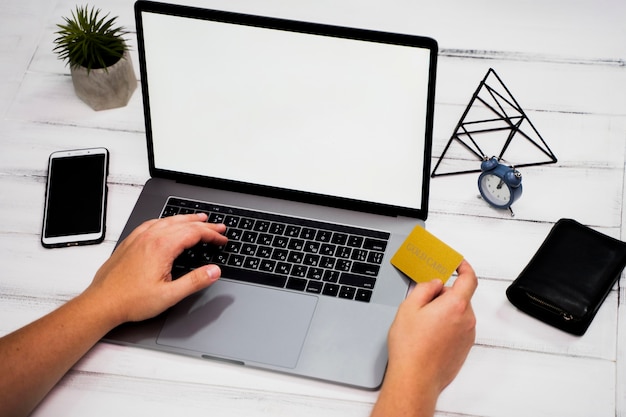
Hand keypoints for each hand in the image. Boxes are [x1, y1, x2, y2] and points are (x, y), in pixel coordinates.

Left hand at [83, 213, 227, 324]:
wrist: (101, 303)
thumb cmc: (130, 301)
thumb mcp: (169, 295)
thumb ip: (195, 281)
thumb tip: (214, 271)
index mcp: (162, 247)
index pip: (194, 233)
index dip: (212, 235)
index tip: (222, 239)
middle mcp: (150, 238)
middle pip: (183, 224)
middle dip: (204, 225)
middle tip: (218, 228)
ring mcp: (138, 238)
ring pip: (167, 221)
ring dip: (186, 219)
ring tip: (198, 219)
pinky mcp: (130, 243)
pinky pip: (151, 224)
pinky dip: (166, 221)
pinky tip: (166, 224)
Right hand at [371, 260, 476, 416]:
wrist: (415, 379)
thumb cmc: (410, 347)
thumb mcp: (408, 307)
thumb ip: (424, 288)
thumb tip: (434, 284)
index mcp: (455, 305)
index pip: (469, 279)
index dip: (464, 267)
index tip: (458, 264)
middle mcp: (466, 320)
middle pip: (460, 297)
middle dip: (443, 295)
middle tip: (422, 303)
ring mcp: (467, 336)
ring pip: (458, 314)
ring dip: (444, 312)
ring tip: (422, 325)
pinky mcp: (464, 349)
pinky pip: (458, 329)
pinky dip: (446, 327)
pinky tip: (428, 337)